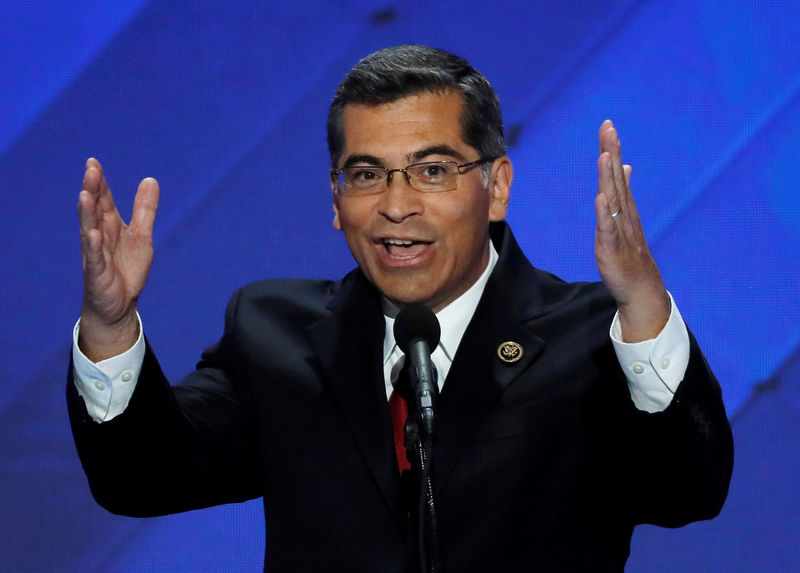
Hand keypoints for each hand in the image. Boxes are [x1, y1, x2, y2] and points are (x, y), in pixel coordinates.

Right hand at [78, 158, 158, 360]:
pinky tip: (93, 233)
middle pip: (94, 210)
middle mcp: (99, 236)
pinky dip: (94, 245)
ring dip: (87, 213)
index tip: (93, 162)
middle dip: (92, 190)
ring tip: (85, 194)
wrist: (120, 304)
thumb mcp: (141, 236)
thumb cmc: (126, 268)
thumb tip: (150, 179)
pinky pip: (95, 257)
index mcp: (109, 226)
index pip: (103, 200)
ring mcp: (96, 254)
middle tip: (90, 170)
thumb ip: (144, 210)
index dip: (100, 183)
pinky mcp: (97, 273)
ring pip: (89, 230)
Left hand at [595, 120, 668, 341]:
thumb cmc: (630, 253)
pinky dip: (605, 213)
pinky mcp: (612, 247)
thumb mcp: (625, 218)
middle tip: (608, 128)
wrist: (641, 288)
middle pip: (616, 178)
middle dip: (611, 152)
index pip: (616, 172)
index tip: (608, 126)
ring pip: (614, 198)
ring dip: (609, 176)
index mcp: (625, 206)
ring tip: (604, 155)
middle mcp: (624, 213)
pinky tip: (601, 197)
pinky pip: (609, 228)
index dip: (612, 149)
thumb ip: (623, 191)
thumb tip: (624, 166)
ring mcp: (620, 229)